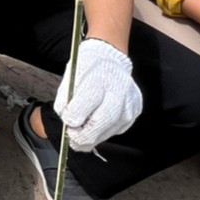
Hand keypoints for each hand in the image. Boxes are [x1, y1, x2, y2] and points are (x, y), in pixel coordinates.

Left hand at [54, 38, 142, 152]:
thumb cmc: (88, 69)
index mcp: (99, 78)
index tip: (67, 121)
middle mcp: (118, 91)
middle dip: (83, 135)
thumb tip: (65, 120)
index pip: (86, 103)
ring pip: (109, 130)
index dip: (73, 117)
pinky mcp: (135, 112)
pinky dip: (104, 132)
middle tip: (72, 138)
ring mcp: (129, 103)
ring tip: (81, 136)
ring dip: (93, 137)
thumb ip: (65, 99)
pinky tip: (96, 127)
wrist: (110, 61)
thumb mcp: (71, 77)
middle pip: (101, 122)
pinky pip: (116, 129)